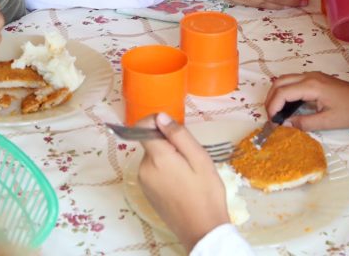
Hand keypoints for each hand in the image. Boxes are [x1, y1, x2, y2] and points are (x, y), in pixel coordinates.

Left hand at [138, 112, 229, 252]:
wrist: (202, 231)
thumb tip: (160, 117)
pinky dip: (166, 170)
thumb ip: (179, 135)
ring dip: (168, 158)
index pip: (143, 127)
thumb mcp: (200, 159)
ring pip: (154, 157)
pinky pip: (154, 171)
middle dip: (169, 144)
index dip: (157, 122)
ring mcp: (144, 182)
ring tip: (189, 172)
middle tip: (191, 158)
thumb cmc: (206, 193)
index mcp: (157, 158)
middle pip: (152, 142)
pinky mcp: (147, 192)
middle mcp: (144, 168)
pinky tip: (182, 183)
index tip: (175, 129)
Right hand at [265, 72, 348, 130]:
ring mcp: (312, 75)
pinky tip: (286, 106)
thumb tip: (285, 125)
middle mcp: (309, 76)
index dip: (273, 107)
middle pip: (279, 82)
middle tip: (270, 117)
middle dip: (270, 99)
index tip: (272, 122)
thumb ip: (304, 123)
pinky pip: (293, 81)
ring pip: (285, 80)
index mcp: (312, 86)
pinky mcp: (315, 78)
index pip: (283, 92)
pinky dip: (284, 91)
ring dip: (276, 94)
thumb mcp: (328, 122)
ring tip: (275, 112)